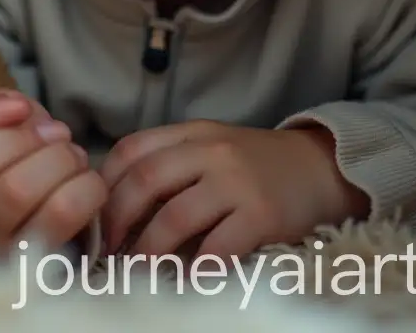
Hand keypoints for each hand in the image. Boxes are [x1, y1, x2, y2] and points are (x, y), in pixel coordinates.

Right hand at [0, 88, 106, 253]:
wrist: (37, 226)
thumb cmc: (15, 168)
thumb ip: (0, 110)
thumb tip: (21, 110)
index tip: (23, 106)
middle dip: (28, 138)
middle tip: (58, 133)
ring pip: (16, 189)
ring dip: (56, 160)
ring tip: (74, 157)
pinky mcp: (28, 259)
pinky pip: (59, 215)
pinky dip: (83, 187)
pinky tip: (87, 181)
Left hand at [99, 121, 368, 258]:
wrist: (320, 168)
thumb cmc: (254, 166)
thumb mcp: (210, 148)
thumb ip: (170, 163)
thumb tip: (114, 206)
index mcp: (191, 133)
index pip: (131, 150)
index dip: (105, 185)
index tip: (94, 216)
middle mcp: (211, 150)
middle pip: (145, 181)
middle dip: (117, 220)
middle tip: (108, 251)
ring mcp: (237, 180)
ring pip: (174, 217)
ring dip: (148, 251)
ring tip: (137, 273)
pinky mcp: (262, 214)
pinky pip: (217, 247)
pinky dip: (194, 270)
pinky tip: (185, 282)